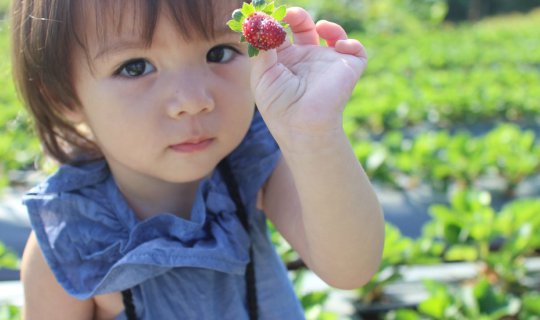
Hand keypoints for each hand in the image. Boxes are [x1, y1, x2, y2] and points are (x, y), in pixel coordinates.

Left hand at [250, 7, 366, 143]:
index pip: (280, 33)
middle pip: (304, 27)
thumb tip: (257, 21)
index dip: (275, 21)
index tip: (269, 15)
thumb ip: (260, 46)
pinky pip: (356, 50)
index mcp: (284, 61)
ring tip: (319, 27)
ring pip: (332, 34)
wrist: (302, 124)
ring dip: (328, 25)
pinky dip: (350, 42)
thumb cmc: (278, 105)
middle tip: (289, 14)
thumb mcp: (261, 74)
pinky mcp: (347, 68)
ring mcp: (327, 63)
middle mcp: (306, 60)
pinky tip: (338, 46)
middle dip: (297, 16)